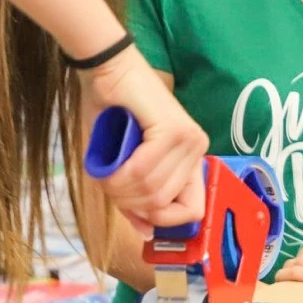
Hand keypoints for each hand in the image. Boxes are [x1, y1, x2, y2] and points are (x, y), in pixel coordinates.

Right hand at [80, 45, 208, 237]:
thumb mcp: (124, 164)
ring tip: (105, 171)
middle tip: (109, 185)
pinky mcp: (173, 129)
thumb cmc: (113, 113)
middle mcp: (197, 149)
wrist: (109, 69)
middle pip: (165, 205)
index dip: (160, 220)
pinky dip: (120, 174)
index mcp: (191, 158)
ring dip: (119, 190)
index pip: (192, 211)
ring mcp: (188, 139)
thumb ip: (137, 198)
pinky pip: (144, 171)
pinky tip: (110, 163)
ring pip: (152, 191)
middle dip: (129, 205)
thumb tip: (145, 234)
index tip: (133, 212)